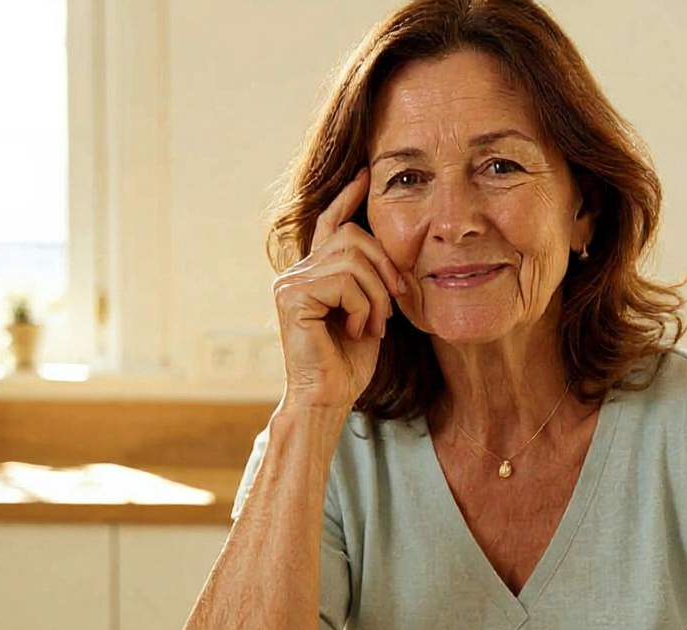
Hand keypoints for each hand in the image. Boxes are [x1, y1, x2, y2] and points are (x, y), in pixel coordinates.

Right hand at [272, 168, 405, 410]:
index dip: (348, 197)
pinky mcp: (292, 296)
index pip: (331, 224)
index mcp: (314, 273)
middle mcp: (297, 272)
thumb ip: (370, 280)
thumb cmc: (349, 363)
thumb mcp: (368, 312)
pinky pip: (344, 281)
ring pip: (353, 259)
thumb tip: (387, 252)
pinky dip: (363, 307)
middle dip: (385, 268)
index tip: (367, 175)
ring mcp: (290, 282)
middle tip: (396, 301)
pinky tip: (357, 331)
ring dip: (377, 296)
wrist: (329, 397)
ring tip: (374, 326)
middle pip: (354, 237)